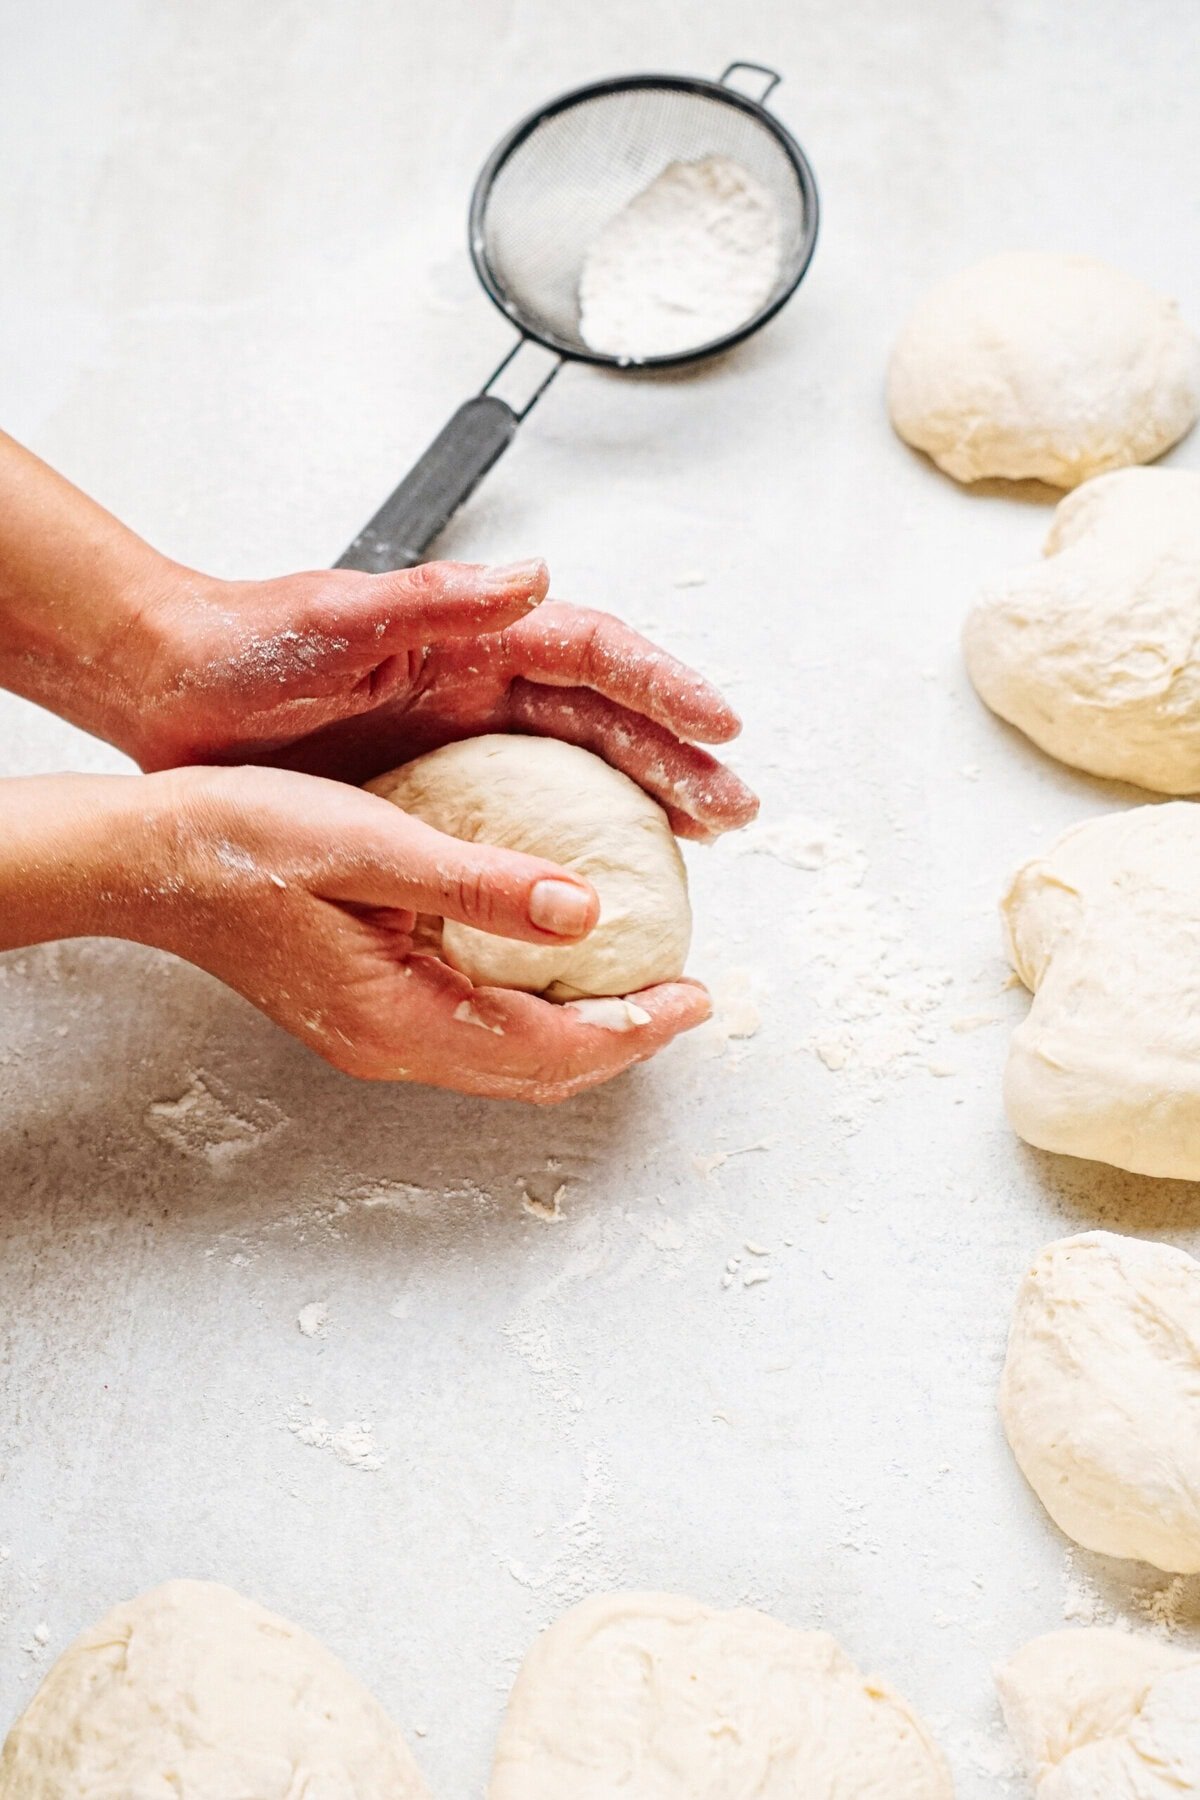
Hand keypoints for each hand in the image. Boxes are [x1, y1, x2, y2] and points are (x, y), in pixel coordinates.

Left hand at [0, 432, 755, 837]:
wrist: (168, 688)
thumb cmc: (244, 644)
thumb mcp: (335, 618)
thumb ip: (431, 599)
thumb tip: (533, 578)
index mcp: (469, 634)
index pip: (592, 651)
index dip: (663, 686)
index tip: (721, 725)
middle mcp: (479, 678)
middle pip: (606, 715)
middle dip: (678, 756)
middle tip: (736, 808)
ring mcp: (462, 732)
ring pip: (580, 763)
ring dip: (645, 794)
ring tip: (702, 836)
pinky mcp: (434, 781)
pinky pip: (526, 806)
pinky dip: (574, 832)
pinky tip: (599, 869)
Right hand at [1, 767, 709, 1101]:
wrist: (146, 860)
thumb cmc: (242, 840)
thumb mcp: (372, 844)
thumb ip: (483, 883)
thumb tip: (586, 910)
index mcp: (398, 1015)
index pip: (548, 1048)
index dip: (633, 1029)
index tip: (695, 997)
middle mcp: (390, 1044)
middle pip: (535, 1072)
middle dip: (620, 1041)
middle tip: (685, 998)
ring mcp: (371, 1035)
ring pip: (504, 1060)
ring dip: (578, 1032)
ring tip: (637, 987)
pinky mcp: (360, 1011)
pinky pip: (469, 1033)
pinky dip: (527, 1014)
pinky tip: (548, 966)